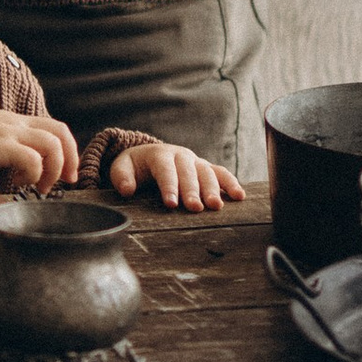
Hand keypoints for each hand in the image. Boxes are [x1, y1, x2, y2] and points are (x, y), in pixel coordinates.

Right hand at [0, 105, 80, 200]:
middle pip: (61, 132)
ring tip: (37, 186)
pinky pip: (31, 157)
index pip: (54, 128)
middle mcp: (15, 123)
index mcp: (13, 123)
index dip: (67, 150)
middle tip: (64, 183)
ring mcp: (9, 131)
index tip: (65, 175)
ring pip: (52, 144)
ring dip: (52, 169)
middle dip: (71, 159)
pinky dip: (32, 173)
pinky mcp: (0, 143)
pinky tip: (18, 183)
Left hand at [105, 141, 241, 210]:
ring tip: (216, 206)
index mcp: (159, 154)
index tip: (171, 204)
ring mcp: (195, 161)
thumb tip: (127, 189)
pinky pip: (221, 173)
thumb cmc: (136, 166)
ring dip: (212, 189)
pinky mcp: (206, 168)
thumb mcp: (123, 167)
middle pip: (188, 172)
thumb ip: (121, 177)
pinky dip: (231, 183)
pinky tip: (239, 196)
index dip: (168, 185)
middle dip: (192, 190)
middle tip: (194, 208)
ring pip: (206, 173)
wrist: (151, 156)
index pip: (165, 169)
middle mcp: (180, 156)